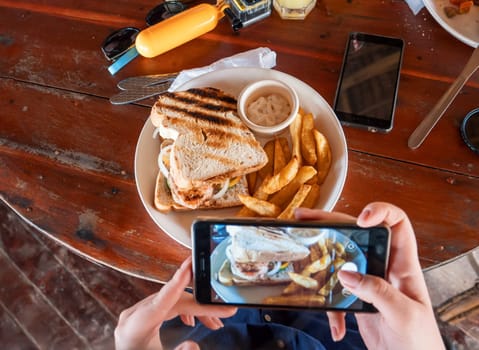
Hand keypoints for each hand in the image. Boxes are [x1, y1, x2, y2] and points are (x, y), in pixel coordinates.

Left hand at [114, 257, 236, 349]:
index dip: (178, 281)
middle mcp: (134, 316)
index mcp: (135, 326)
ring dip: (194, 309)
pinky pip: (166, 306)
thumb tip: (194, 345)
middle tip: (224, 312)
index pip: (161, 298)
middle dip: (200, 305)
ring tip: (213, 322)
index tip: (190, 265)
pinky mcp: (141, 317)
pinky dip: (183, 311)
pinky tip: (192, 321)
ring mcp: (137, 315)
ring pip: (172, 301)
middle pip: (173, 300)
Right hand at [295, 203, 444, 349]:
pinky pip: (337, 291)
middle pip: (358, 234)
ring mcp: (369, 282)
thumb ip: (377, 291)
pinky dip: (330, 306)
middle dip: (332, 222)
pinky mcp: (358, 298)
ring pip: (342, 257)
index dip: (381, 212)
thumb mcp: (404, 315)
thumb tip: (347, 273)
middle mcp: (385, 267)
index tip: (361, 219)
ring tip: (300, 243)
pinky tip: (334, 324)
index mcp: (404, 265)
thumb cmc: (420, 342)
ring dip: (320, 254)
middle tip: (306, 218)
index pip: (397, 224)